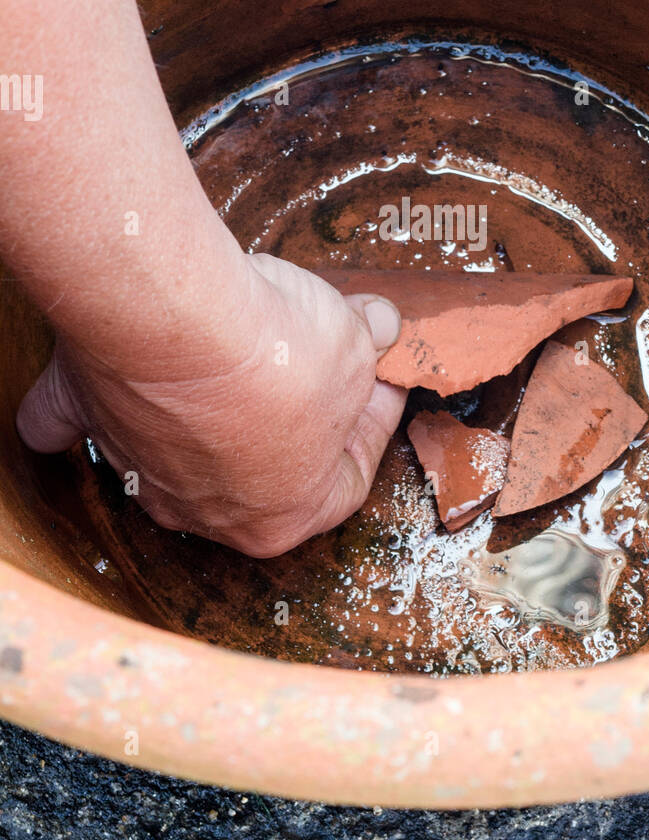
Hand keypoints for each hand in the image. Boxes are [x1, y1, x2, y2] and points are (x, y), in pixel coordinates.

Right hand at [16, 253, 406, 556]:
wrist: (180, 321)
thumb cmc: (275, 352)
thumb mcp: (357, 345)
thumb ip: (369, 343)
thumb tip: (379, 324)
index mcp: (284, 517)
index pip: (346, 477)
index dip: (372, 419)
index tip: (379, 377)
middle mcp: (206, 511)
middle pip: (261, 466)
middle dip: (295, 413)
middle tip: (318, 358)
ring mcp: (140, 467)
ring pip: (175, 444)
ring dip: (206, 405)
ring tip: (236, 341)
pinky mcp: (88, 413)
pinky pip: (77, 420)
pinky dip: (85, 406)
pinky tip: (94, 391)